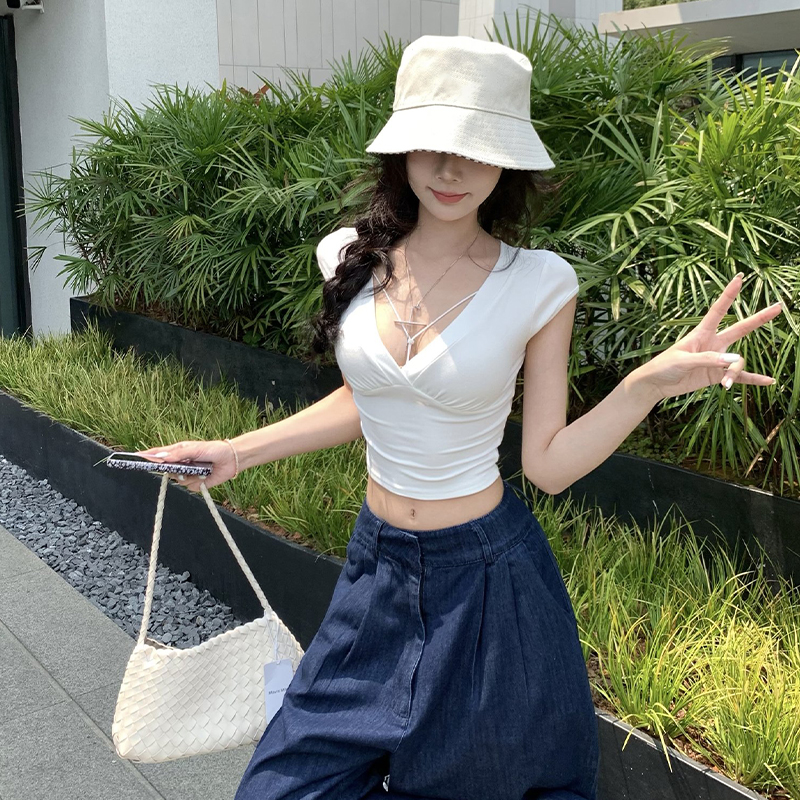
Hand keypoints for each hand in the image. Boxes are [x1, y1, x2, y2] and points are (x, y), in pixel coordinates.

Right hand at [133, 439, 238, 492]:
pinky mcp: (195, 484)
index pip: (158, 455)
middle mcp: (180, 464)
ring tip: (199, 468)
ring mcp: (187, 474)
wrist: (231, 460)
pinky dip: (197, 482)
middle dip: (171, 470)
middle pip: (165, 470)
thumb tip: (161, 457)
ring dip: (188, 475)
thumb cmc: (213, 449)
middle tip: (180, 466)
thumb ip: (177, 454)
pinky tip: (205, 475)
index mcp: (178, 452)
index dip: (147, 457)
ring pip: (178, 480)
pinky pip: (190, 486)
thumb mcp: (194, 449)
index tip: (136, 458)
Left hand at [635, 272, 782, 401]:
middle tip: (778, 306)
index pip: (718, 310)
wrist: (656, 385)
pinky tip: (769, 382)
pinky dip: (753, 380)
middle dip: (759, 318)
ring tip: (724, 384)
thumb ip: (708, 359)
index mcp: (701, 333)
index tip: (739, 278)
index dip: (728, 294)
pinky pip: (739, 377)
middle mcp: (713, 344)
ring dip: (734, 373)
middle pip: (740, 329)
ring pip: (737, 362)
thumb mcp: (683, 360)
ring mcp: (717, 360)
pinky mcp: (717, 375)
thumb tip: (733, 360)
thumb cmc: (664, 366)